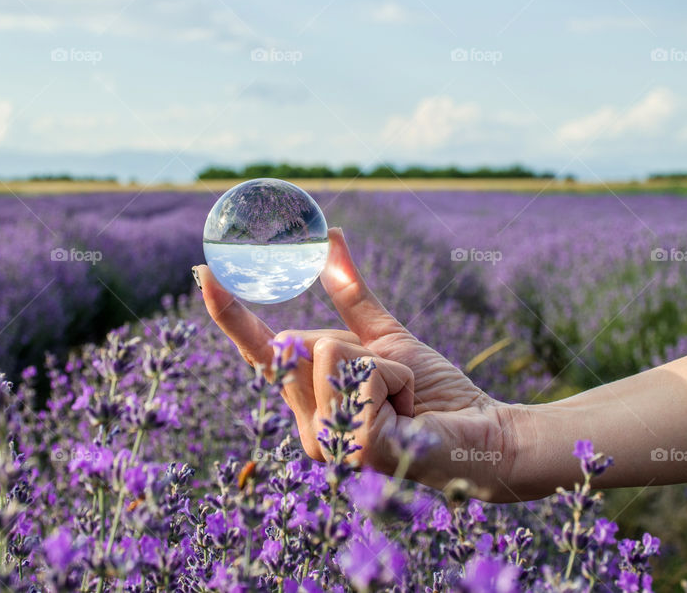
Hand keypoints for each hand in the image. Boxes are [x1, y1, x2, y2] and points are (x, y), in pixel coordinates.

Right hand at [195, 228, 522, 500]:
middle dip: (358, 346)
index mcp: (310, 401)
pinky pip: (361, 372)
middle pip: (303, 344)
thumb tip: (330, 237)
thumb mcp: (386, 337)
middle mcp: (309, 428)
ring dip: (384, 363)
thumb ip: (351, 294)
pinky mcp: (352, 448)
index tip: (203, 271)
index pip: (262, 351)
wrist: (483, 434)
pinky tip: (410, 413)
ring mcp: (328, 444)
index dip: (231, 311)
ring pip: (329, 352)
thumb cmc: (434, 393)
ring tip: (404, 400)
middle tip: (396, 384)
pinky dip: (397, 377)